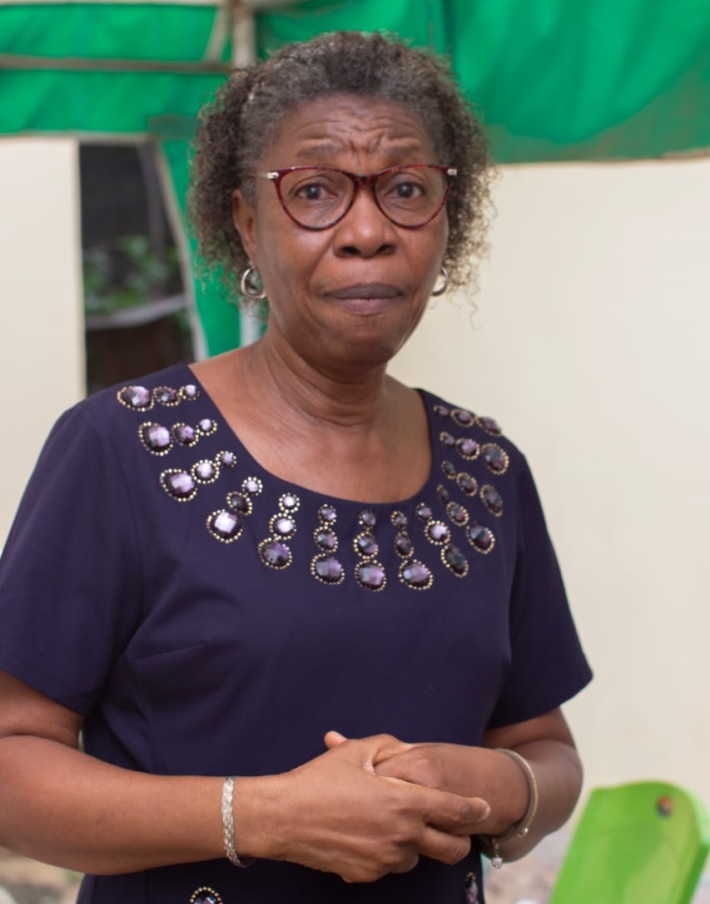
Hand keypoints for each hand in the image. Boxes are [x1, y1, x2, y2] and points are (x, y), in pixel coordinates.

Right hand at [242, 732, 488, 882]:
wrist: (283, 817)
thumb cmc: (319, 780)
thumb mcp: (358, 751)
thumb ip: (391, 747)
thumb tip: (407, 750)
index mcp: (405, 802)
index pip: (455, 810)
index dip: (474, 809)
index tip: (484, 808)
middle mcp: (402, 836)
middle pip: (451, 849)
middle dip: (459, 839)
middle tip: (451, 828)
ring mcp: (385, 860)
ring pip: (418, 858)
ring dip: (415, 845)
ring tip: (392, 824)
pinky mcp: (367, 875)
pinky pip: (389, 866)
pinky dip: (386, 853)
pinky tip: (366, 834)